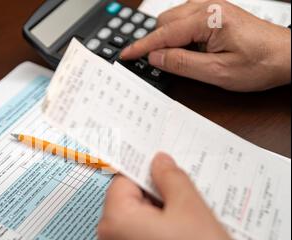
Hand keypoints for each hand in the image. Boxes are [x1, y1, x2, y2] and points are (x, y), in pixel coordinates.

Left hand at [97, 153, 248, 239]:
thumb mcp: (192, 210)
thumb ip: (171, 179)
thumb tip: (158, 161)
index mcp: (115, 223)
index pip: (123, 181)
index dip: (146, 174)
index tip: (167, 175)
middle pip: (126, 204)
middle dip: (154, 199)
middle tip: (184, 206)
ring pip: (133, 225)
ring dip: (156, 220)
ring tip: (185, 232)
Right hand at [120, 0, 290, 91]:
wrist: (286, 56)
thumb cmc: (260, 63)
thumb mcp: (217, 72)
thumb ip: (182, 63)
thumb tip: (155, 56)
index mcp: (208, 18)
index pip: (164, 33)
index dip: (141, 46)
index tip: (125, 55)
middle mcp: (208, 6)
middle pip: (164, 22)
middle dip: (156, 44)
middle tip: (155, 65)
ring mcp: (211, 7)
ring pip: (172, 20)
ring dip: (168, 40)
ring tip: (177, 61)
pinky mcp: (214, 13)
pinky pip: (184, 21)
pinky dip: (178, 36)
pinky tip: (187, 51)